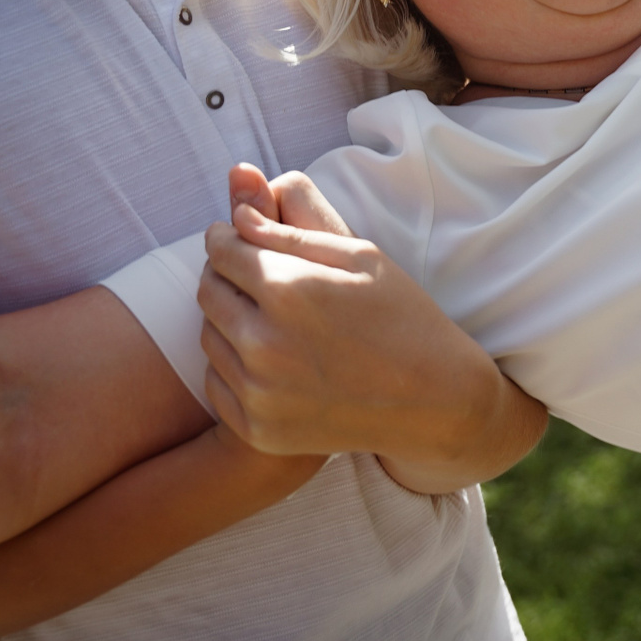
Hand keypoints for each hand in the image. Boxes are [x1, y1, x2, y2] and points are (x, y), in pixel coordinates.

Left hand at [198, 164, 545, 490]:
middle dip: (228, 276)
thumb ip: (290, 228)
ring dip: (230, 321)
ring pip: (209, 337)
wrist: (433, 401)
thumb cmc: (402, 317)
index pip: (221, 248)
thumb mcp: (359, 256)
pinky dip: (235, 366)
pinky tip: (276, 361)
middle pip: (208, 291)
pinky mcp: (256, 428)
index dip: (229, 236)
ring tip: (276, 321)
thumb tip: (236, 212)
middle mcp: (262, 343)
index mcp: (289, 289)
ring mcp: (257, 392)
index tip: (243, 238)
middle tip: (264, 280)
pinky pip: (217, 383)